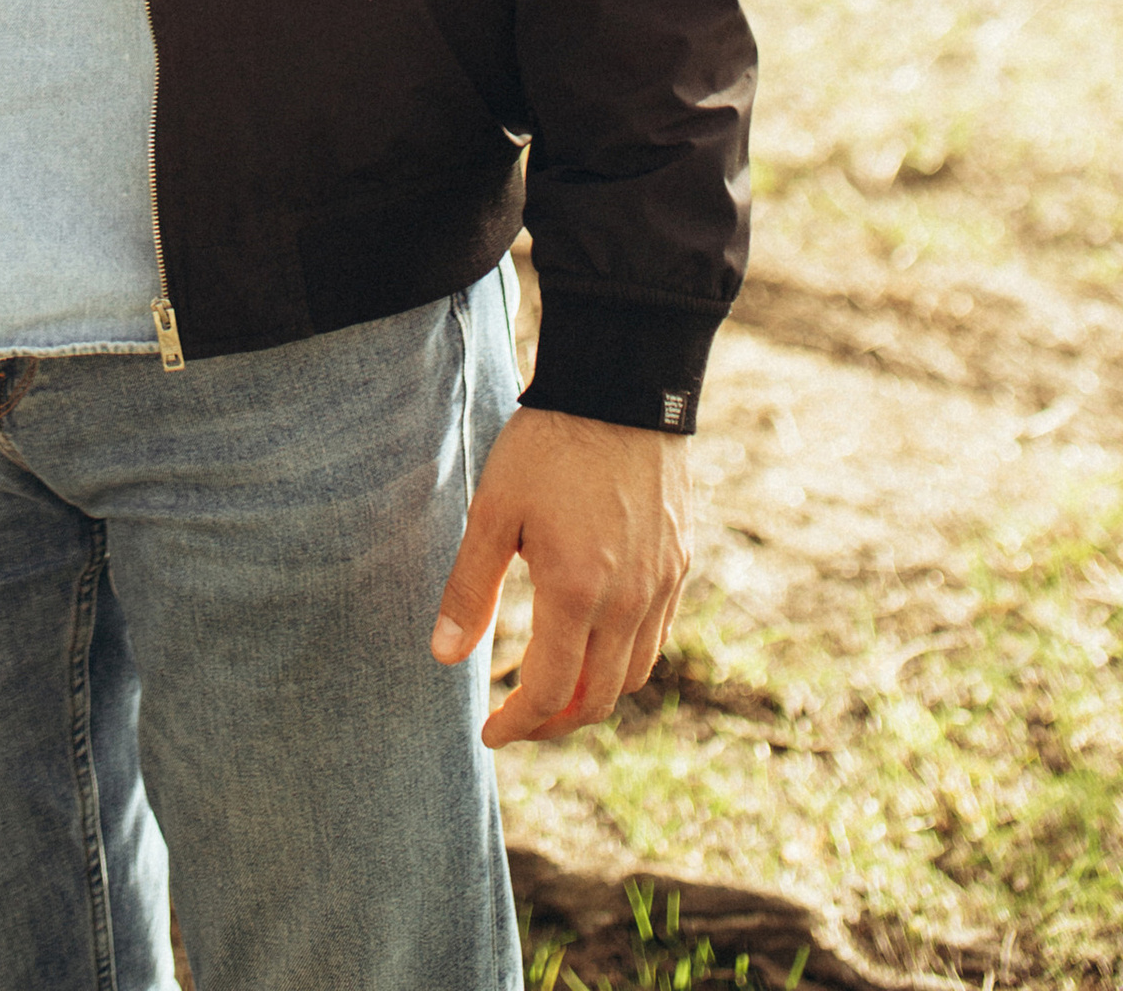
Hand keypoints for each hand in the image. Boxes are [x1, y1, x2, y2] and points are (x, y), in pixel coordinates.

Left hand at [430, 403, 690, 741]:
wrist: (621, 389)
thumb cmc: (548, 445)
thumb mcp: (493, 510)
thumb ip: (468, 588)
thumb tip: (444, 657)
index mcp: (576, 592)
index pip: (548, 693)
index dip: (516, 726)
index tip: (489, 734)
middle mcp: (628, 600)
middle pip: (596, 700)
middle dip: (552, 725)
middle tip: (517, 721)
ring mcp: (660, 584)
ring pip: (633, 676)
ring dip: (592, 698)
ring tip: (553, 691)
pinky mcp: (678, 563)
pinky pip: (655, 638)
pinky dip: (624, 661)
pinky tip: (594, 645)